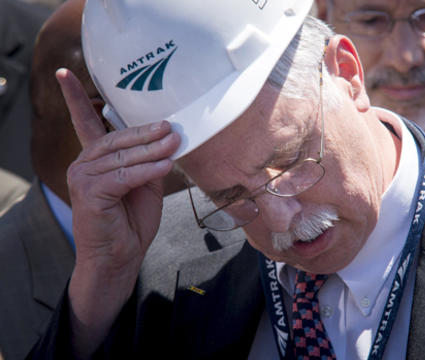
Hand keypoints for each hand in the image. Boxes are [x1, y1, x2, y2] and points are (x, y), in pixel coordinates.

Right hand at [56, 68, 179, 356]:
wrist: (120, 257)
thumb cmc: (132, 221)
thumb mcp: (145, 185)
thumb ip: (150, 161)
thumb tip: (168, 138)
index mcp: (95, 159)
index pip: (86, 122)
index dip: (75, 98)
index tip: (64, 73)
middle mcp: (84, 164)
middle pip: (116, 138)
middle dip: (146, 132)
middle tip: (171, 126)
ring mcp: (84, 178)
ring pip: (122, 156)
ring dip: (152, 149)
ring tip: (175, 142)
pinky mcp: (90, 194)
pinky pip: (125, 175)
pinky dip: (148, 170)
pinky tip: (166, 164)